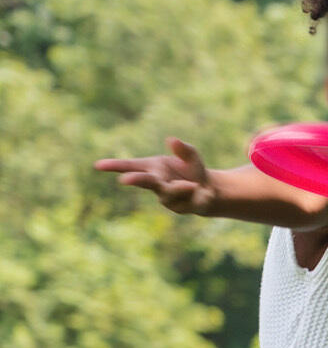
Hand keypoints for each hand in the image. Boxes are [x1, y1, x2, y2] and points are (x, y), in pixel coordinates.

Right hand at [95, 137, 215, 213]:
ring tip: (193, 184)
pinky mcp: (181, 207)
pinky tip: (205, 192)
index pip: (130, 166)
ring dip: (181, 187)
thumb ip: (183, 149)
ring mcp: (167, 197)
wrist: (209, 190)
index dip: (114, 166)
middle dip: (135, 180)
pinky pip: (189, 200)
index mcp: (152, 167)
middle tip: (124, 180)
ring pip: (169, 192)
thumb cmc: (192, 170)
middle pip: (144, 181)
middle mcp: (156, 183)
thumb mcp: (191, 156)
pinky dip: (200, 194)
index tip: (98, 165)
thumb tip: (172, 140)